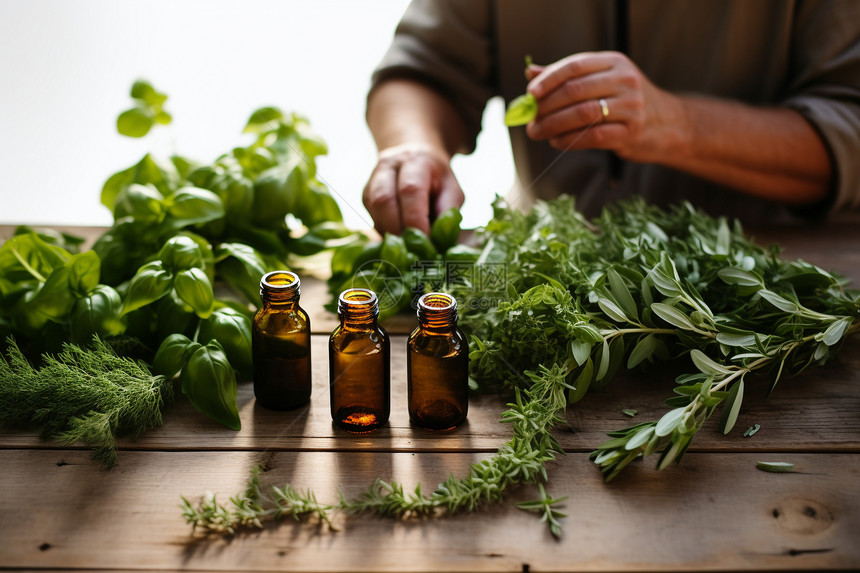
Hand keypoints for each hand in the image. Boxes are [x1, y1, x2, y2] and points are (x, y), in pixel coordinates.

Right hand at [362, 143, 463, 235]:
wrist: (414, 156)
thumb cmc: (437, 178)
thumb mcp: (452, 189)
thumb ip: (447, 211)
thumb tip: (437, 238)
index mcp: (416, 161)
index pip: (410, 190)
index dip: (415, 219)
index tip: (425, 241)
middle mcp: (390, 165)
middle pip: (384, 199)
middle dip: (397, 228)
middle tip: (412, 247)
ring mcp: (373, 178)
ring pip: (373, 209)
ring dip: (389, 232)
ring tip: (406, 244)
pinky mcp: (365, 193)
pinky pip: (370, 216)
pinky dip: (383, 231)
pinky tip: (397, 236)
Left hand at [524, 52, 688, 162]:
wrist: (668, 124)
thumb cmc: (626, 102)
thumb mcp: (602, 81)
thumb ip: (568, 77)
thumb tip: (531, 74)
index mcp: (614, 63)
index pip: (575, 66)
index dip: (549, 80)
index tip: (530, 94)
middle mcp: (624, 80)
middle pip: (575, 91)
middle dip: (546, 107)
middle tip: (530, 120)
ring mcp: (631, 106)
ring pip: (581, 114)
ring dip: (553, 125)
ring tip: (538, 132)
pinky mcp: (632, 131)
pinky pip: (593, 136)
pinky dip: (569, 140)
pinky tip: (557, 142)